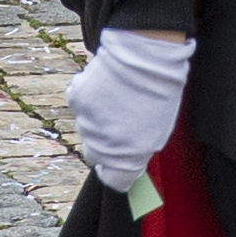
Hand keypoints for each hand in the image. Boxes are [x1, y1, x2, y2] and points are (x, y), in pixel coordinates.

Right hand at [65, 26, 193, 196]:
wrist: (146, 56)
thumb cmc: (159, 92)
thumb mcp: (158, 132)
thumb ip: (137, 152)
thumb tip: (127, 159)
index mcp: (129, 158)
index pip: (114, 180)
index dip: (118, 170)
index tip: (122, 160)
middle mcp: (104, 146)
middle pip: (96, 154)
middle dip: (106, 143)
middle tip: (121, 121)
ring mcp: (87, 124)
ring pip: (85, 129)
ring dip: (97, 119)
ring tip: (117, 98)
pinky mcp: (76, 101)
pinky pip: (79, 106)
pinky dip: (88, 99)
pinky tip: (104, 87)